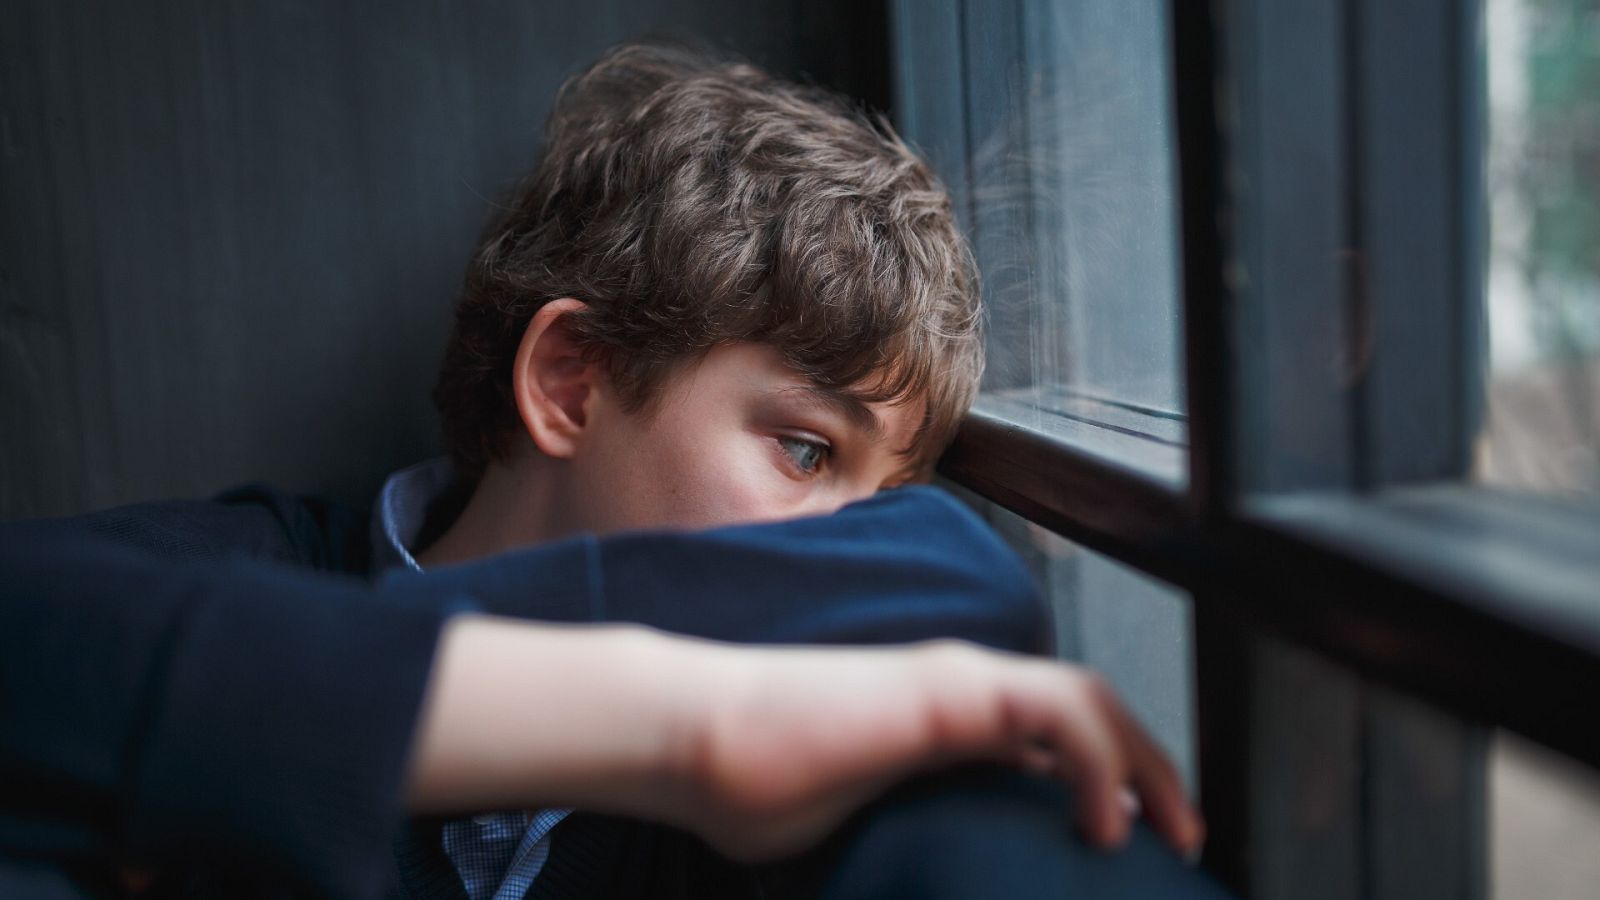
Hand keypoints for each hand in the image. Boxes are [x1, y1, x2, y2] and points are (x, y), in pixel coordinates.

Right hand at [662, 638, 1203, 861]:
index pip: (1052, 739)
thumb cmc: (756, 789)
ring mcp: (955, 681)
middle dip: (1148, 768)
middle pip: (1086, 711)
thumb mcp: (861, 830)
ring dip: (1144, 759)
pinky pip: (1055, 709)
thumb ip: (913, 840)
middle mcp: (960, 690)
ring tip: (1172, 828)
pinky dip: (1102, 760)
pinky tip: (1107, 821)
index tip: (1132, 844)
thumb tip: (933, 887)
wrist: (698, 740)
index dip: (1106, 781)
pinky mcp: (946, 689)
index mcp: (944, 724)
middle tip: (1182, 837)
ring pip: (1087, 698)